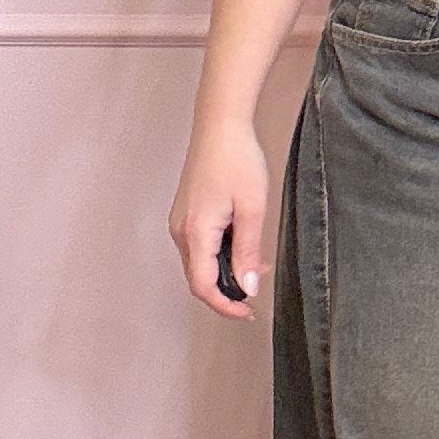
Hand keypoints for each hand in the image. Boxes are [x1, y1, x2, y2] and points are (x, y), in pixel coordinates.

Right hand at [170, 118, 270, 320]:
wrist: (220, 126)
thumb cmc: (237, 161)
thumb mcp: (252, 209)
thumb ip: (248, 251)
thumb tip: (247, 287)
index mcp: (195, 233)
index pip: (203, 286)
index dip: (224, 306)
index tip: (248, 312)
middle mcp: (180, 231)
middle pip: (199, 278)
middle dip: (227, 290)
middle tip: (257, 290)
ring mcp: (180, 222)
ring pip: (200, 263)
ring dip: (226, 271)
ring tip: (257, 264)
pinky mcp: (186, 213)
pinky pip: (200, 246)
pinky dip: (220, 254)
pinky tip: (243, 244)